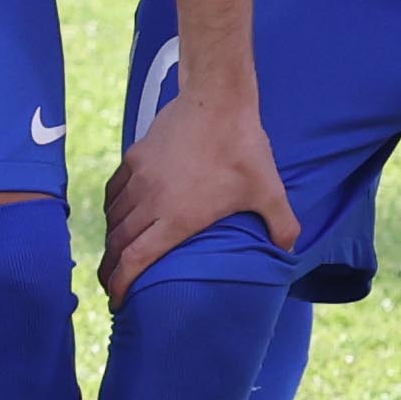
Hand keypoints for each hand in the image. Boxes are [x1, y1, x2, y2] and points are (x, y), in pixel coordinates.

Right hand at [99, 69, 302, 301]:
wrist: (216, 100)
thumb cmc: (243, 148)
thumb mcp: (269, 191)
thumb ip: (282, 226)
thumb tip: (289, 253)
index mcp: (177, 218)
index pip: (137, 259)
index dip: (121, 283)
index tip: (116, 300)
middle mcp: (151, 201)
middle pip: (119, 244)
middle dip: (110, 270)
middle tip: (111, 285)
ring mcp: (140, 178)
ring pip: (114, 219)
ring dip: (112, 242)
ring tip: (114, 256)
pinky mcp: (135, 158)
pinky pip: (114, 193)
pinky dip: (111, 211)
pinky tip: (116, 217)